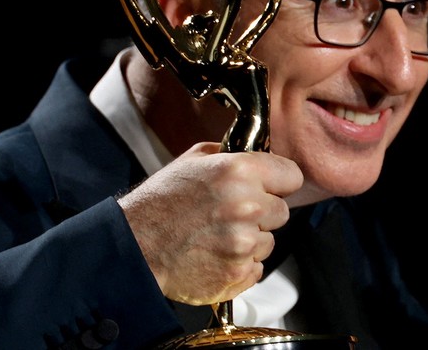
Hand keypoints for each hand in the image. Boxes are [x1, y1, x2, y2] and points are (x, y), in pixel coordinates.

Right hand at [117, 141, 302, 304]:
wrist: (134, 246)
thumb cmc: (161, 201)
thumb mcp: (194, 160)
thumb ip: (232, 154)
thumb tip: (258, 153)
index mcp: (240, 171)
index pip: (293, 176)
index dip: (279, 182)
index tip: (269, 187)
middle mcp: (247, 206)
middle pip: (282, 211)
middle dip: (262, 212)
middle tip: (231, 214)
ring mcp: (244, 243)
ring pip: (269, 241)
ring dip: (250, 240)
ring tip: (217, 235)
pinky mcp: (238, 273)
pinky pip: (256, 267)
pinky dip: (240, 264)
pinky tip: (215, 254)